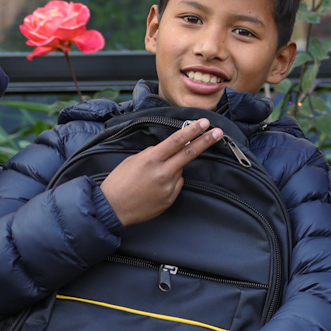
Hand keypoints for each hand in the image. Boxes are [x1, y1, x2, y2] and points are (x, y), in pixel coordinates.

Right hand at [100, 119, 223, 227]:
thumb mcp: (133, 160)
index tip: (205, 123)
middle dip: (206, 141)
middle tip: (218, 132)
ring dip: (173, 168)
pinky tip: (154, 187)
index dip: (192, 131)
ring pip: (180, 170)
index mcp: (151, 159)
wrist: (112, 208)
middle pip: (189, 153)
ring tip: (152, 177)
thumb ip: (153, 154)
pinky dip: (170, 181)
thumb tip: (167, 150)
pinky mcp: (170, 198)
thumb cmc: (119, 182)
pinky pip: (176, 184)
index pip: (176, 141)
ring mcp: (169, 187)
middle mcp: (163, 173)